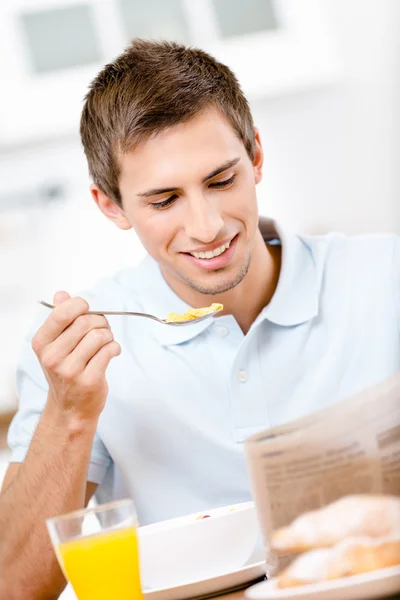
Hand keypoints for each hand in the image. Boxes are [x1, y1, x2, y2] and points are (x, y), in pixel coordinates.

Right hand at [32, 291, 120, 422]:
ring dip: (108, 335)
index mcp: (42, 343)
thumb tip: (62, 294)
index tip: (88, 310)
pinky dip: (114, 348)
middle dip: (100, 321)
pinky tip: (111, 352)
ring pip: (99, 336)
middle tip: (102, 329)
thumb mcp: (56, 345)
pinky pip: (109, 350)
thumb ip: (60, 319)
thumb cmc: (66, 371)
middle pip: (85, 322)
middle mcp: (53, 356)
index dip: (81, 306)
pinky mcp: (89, 380)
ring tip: (106, 342)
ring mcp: (70, 370)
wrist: (70, 409)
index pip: (62, 312)